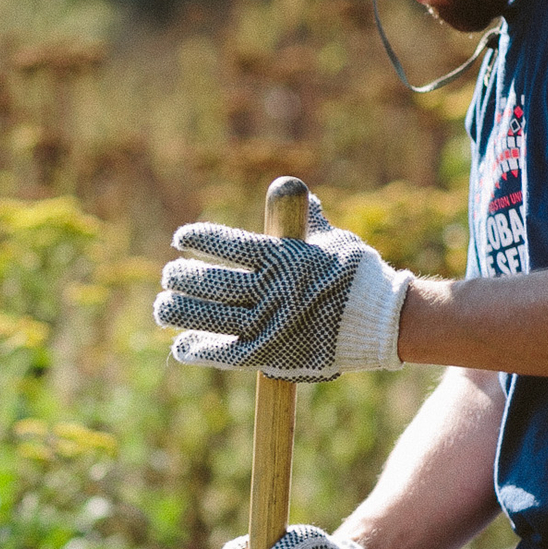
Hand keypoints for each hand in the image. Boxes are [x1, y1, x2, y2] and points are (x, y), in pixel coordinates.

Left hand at [154, 191, 412, 380]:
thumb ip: (310, 222)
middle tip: (168, 276)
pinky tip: (182, 346)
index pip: (229, 246)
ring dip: (181, 312)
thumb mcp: (336, 241)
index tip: (181, 239)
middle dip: (184, 278)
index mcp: (283, 257)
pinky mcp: (273, 354)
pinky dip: (202, 350)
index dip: (200, 240)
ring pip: (212, 318)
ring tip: (162, 306)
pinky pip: (228, 354)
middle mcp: (271, 289)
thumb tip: (303, 194)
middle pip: (213, 283)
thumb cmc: (361, 276)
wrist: (385, 322)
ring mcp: (270, 323)